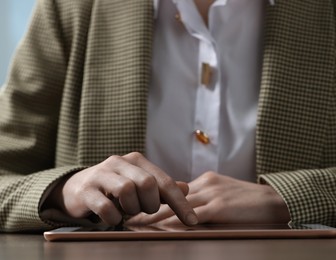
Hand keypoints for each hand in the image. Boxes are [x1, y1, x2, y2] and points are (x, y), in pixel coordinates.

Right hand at [46, 152, 197, 225]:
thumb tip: (186, 188)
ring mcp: (101, 174)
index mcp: (136, 161)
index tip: (192, 221)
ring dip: (131, 208)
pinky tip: (111, 217)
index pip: (164, 181)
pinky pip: (105, 206)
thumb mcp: (139, 185)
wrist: (76, 188)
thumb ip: (161, 187)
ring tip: (126, 211)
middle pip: (147, 183)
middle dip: (150, 204)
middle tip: (143, 210)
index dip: (180, 202)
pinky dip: (113, 217)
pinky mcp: (86, 190)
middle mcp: (119, 162)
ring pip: (127, 190)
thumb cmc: (114, 188)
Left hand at [126, 171, 289, 225]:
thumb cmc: (250, 200)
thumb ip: (206, 198)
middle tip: (128, 213)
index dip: (157, 198)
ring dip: (155, 214)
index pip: (175, 189)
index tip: (139, 204)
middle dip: (149, 206)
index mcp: (206, 180)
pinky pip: (193, 215)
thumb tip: (189, 209)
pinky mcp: (219, 207)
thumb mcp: (225, 192)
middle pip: (171, 195)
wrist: (274, 199)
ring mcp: (211, 194)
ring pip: (176, 205)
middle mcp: (205, 184)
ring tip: (137, 222)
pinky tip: (162, 228)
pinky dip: (175, 222)